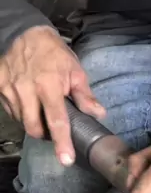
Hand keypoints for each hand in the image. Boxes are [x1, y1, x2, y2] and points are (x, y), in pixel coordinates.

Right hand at [0, 26, 104, 164]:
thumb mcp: (75, 70)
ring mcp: (10, 89)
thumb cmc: (53, 52)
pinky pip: (10, 111)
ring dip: (33, 122)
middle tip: (53, 129)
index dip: (62, 142)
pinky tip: (29, 103)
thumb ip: (85, 95)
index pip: (57, 121)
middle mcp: (27, 90)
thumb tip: (98, 114)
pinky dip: (21, 113)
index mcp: (49, 86)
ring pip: (21, 121)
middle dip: (44, 135)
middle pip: (34, 128)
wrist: (25, 32)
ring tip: (41, 110)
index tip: (66, 159)